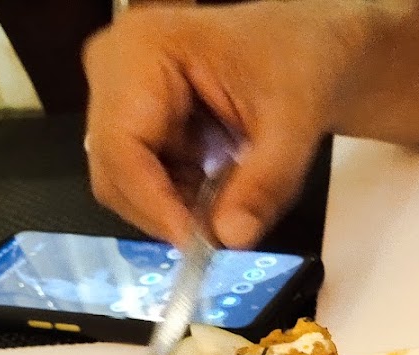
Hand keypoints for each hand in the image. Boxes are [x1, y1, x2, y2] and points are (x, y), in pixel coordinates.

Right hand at [82, 2, 337, 248]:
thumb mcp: (293, 123)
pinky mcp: (138, 124)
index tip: (195, 244)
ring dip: (175, 209)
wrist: (305, 46)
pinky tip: (219, 191)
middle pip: (115, 170)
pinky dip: (181, 200)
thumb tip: (232, 238)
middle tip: (218, 240)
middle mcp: (113, 71)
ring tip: (228, 207)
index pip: (122, 145)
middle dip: (165, 212)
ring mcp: (119, 97)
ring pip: (127, 183)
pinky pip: (145, 181)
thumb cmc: (297, 60)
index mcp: (140, 51)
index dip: (153, 202)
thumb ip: (264, 183)